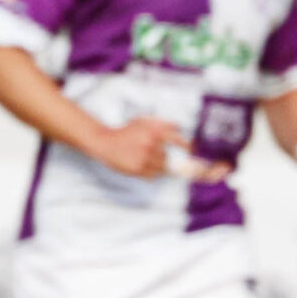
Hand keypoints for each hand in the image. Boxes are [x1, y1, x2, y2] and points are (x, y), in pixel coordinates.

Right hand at [87, 117, 226, 181]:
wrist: (103, 142)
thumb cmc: (125, 132)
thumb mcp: (144, 122)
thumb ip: (163, 124)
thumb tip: (180, 128)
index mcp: (155, 132)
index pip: (181, 143)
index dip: (189, 149)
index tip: (194, 153)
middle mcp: (152, 145)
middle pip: (172, 158)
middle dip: (169, 159)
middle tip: (161, 157)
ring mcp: (145, 158)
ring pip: (163, 168)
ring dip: (159, 166)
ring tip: (146, 159)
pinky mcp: (138, 170)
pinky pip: (154, 175)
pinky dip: (151, 172)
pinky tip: (140, 164)